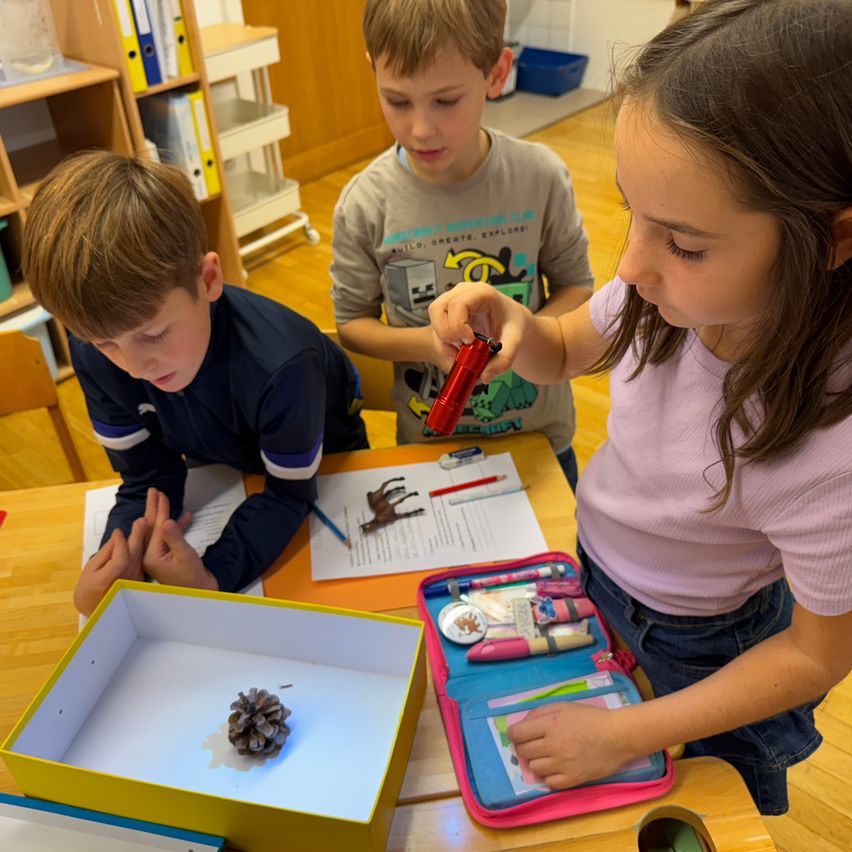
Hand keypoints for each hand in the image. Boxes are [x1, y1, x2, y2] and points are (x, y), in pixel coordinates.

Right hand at [75, 518, 146, 615]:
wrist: (98, 609)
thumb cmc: (89, 588)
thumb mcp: (91, 569)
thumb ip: (106, 552)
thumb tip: (118, 535)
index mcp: (109, 580)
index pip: (120, 560)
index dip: (120, 545)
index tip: (118, 531)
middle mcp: (126, 581)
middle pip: (134, 556)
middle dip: (138, 536)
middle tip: (142, 520)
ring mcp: (134, 581)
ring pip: (140, 558)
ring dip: (144, 540)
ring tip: (146, 524)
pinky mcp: (139, 579)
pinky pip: (142, 561)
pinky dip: (144, 548)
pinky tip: (145, 536)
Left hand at [143, 490, 217, 590]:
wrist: (200, 591)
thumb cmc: (192, 578)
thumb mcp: (185, 555)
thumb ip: (175, 537)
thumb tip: (166, 521)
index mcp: (151, 556)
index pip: (155, 528)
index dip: (159, 510)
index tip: (160, 495)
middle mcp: (150, 556)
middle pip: (151, 527)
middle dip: (154, 508)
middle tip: (154, 491)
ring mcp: (156, 556)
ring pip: (159, 530)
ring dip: (163, 514)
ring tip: (164, 498)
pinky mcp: (164, 556)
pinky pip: (168, 537)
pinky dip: (176, 527)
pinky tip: (185, 518)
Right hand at [428, 281, 530, 381]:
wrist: (512, 320)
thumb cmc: (512, 324)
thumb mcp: (515, 342)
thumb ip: (503, 360)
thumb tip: (484, 376)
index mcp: (481, 292)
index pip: (457, 304)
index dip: (458, 326)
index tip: (469, 342)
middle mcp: (462, 292)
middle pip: (437, 309)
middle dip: (446, 335)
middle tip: (461, 349)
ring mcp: (452, 300)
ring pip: (433, 318)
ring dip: (443, 341)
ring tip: (461, 352)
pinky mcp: (447, 312)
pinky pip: (436, 327)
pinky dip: (443, 343)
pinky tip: (458, 351)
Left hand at [508, 701, 638, 788]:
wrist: (617, 736)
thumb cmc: (590, 717)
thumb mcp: (563, 706)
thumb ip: (540, 712)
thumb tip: (522, 723)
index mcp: (549, 724)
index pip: (517, 734)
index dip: (514, 734)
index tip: (517, 735)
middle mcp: (553, 745)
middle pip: (523, 751)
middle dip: (524, 747)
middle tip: (534, 744)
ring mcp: (562, 764)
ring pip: (534, 768)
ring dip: (537, 761)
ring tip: (548, 756)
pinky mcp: (572, 779)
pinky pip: (549, 783)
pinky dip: (549, 776)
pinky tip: (557, 768)